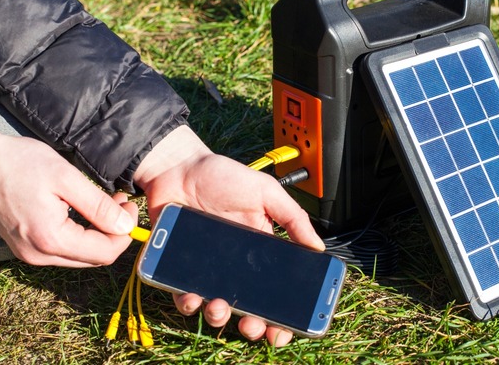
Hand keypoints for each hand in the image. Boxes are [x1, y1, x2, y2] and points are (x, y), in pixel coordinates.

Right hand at [0, 119, 137, 266]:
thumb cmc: (19, 163)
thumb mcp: (66, 178)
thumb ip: (98, 206)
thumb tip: (126, 226)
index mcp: (50, 240)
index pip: (104, 253)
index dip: (124, 232)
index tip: (129, 206)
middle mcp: (38, 255)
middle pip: (94, 259)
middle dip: (114, 233)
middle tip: (120, 202)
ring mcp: (29, 254)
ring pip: (80, 256)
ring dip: (99, 234)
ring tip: (106, 203)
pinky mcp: (24, 247)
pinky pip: (63, 250)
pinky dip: (81, 234)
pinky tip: (85, 210)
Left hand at [134, 125, 323, 345]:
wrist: (179, 168)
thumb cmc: (222, 176)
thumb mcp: (266, 192)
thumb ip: (293, 218)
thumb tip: (319, 248)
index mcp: (261, 251)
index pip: (276, 290)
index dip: (281, 315)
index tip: (284, 329)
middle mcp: (235, 266)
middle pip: (248, 309)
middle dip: (253, 326)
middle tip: (254, 325)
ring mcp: (208, 270)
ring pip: (216, 308)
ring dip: (219, 316)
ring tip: (220, 307)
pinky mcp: (180, 269)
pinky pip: (184, 296)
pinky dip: (188, 302)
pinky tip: (192, 295)